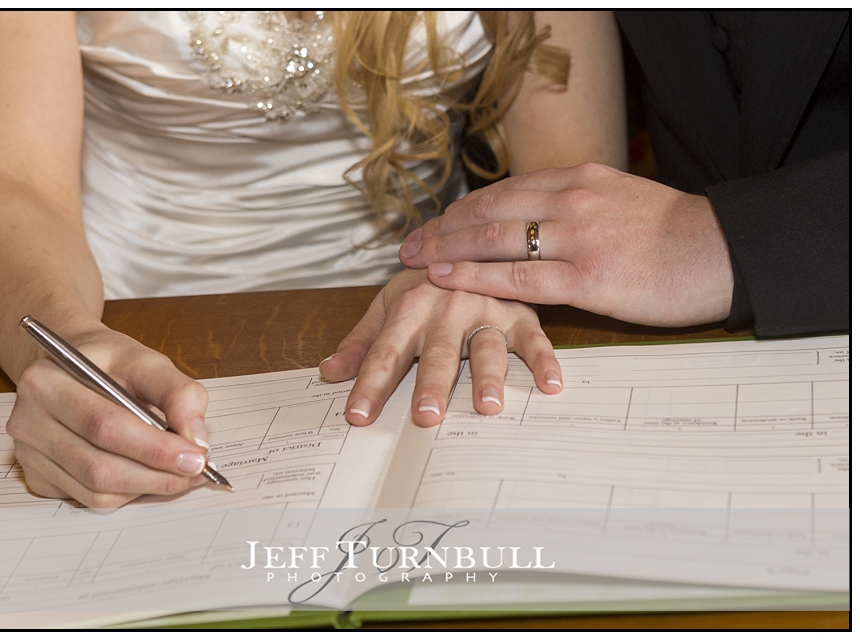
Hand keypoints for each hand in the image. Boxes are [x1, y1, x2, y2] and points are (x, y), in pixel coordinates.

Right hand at [7, 327, 211, 508]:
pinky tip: (148, 474)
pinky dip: (127, 493)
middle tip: (195, 471)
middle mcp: (27, 421)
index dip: (154, 447)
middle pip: (98, 466)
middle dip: (156, 474)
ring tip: (179, 473)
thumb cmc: (109, 362)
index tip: (195, 456)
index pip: (104, 426)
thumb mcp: (148, 362)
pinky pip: (89, 498)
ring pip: (96, 490)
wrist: (75, 366)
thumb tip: (196, 438)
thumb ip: (179, 393)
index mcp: (47, 382)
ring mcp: (29, 455)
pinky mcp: (38, 477)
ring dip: (146, 487)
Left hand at [319, 270, 561, 427]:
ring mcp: (486, 310)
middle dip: (430, 384)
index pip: (385, 352)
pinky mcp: (520, 314)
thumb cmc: (424, 284)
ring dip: (488, 376)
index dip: (370, 384)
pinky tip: (550, 385)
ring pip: (486, 347)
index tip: (358, 415)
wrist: (473, 239)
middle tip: (426, 416)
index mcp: (410, 306)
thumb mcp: (386, 306)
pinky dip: (544, 361)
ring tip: (488, 406)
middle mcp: (448, 308)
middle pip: (437, 353)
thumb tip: (328, 372)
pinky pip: (534, 339)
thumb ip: (361, 342)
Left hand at [399, 163, 733, 327]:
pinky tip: (444, 277)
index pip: (505, 191)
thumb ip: (578, 205)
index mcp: (580, 180)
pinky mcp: (587, 279)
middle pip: (488, 210)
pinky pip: (516, 277)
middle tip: (409, 242)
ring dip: (445, 250)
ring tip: (412, 260)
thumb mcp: (623, 199)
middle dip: (442, 228)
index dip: (463, 209)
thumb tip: (540, 218)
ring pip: (492, 239)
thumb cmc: (677, 235)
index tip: (437, 222)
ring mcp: (577, 238)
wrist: (724, 253)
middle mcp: (571, 201)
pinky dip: (474, 276)